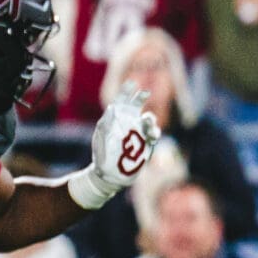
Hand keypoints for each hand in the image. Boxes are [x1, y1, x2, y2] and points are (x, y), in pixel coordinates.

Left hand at [74, 83, 162, 205]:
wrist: (110, 174)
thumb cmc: (103, 154)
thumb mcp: (102, 136)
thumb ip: (108, 121)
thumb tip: (113, 107)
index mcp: (116, 118)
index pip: (122, 100)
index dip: (127, 91)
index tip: (132, 83)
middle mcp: (128, 122)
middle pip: (137, 105)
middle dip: (141, 98)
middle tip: (145, 93)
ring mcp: (139, 133)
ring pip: (149, 119)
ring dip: (150, 120)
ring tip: (148, 124)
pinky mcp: (147, 144)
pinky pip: (155, 134)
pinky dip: (155, 133)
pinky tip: (152, 136)